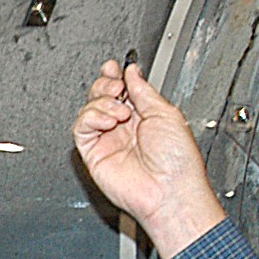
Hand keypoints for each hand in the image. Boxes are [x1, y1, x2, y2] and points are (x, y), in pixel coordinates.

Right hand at [71, 60, 226, 258]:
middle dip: (106, 84)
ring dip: (102, 101)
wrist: (169, 191)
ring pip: (89, 108)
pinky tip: (109, 120)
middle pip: (102, 95)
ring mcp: (108, 140)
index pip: (122, 89)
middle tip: (117, 87)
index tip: (115, 67)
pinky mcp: (93, 153)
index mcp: (144, 116)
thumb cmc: (177, 162)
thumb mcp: (166, 113)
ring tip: (120, 111)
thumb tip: (132, 72)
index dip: (115, 75)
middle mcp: (124, 127)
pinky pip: (81, 127)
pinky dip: (91, 117)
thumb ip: (144, 90)